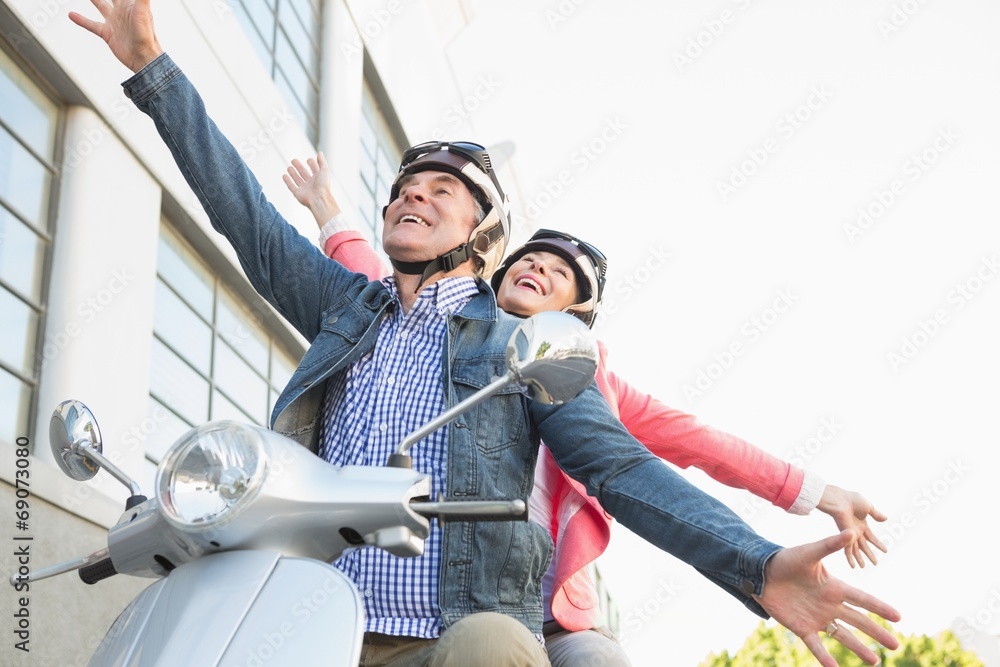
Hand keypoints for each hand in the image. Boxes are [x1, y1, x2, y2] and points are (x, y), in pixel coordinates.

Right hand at [69, 0, 163, 72]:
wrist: (142, 57)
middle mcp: (121, 11)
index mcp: (129, 4)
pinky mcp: (107, 33)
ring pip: (100, 6)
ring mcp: (114, 22)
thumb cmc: (146, 35)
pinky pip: (91, 24)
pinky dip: (81, 20)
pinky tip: (72, 15)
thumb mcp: (143, 10)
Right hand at [283, 152, 341, 228]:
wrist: (319, 199)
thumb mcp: (325, 170)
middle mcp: (311, 183)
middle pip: (304, 173)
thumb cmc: (324, 185)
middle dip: (298, 166)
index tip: (309, 160)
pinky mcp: (298, 193)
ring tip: (289, 167)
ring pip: (297, 179)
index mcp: (318, 178)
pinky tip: (284, 175)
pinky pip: (291, 186)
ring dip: (293, 173)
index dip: (312, 164)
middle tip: (293, 160)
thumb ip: (322, 161)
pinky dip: (287, 181)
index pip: (314, 169)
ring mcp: (304, 188)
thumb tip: (320, 152)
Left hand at [754, 531, 900, 666]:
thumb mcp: (809, 553)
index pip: (862, 599)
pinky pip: (816, 645)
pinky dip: (825, 658)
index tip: (898, 617)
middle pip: (858, 621)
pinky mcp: (802, 628)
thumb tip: (851, 531)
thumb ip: (829, 546)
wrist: (760, 573)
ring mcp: (817, 618)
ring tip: (875, 661)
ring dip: (859, 648)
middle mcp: (830, 605)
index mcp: (834, 587)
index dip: (879, 608)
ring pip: (843, 636)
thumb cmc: (786, 560)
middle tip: (895, 645)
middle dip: (877, 632)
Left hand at [818, 485, 887, 567]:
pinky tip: (853, 566)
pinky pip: (847, 550)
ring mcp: (850, 534)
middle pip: (864, 545)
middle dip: (870, 554)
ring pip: (857, 549)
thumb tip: (886, 519)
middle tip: (875, 563)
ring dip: (861, 558)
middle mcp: (856, 531)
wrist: (841, 500)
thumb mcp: (868, 506)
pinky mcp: (844, 536)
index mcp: (862, 524)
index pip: (871, 537)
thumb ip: (876, 514)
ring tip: (864, 567)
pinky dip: (850, 558)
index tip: (885, 551)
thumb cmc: (852, 500)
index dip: (878, 544)